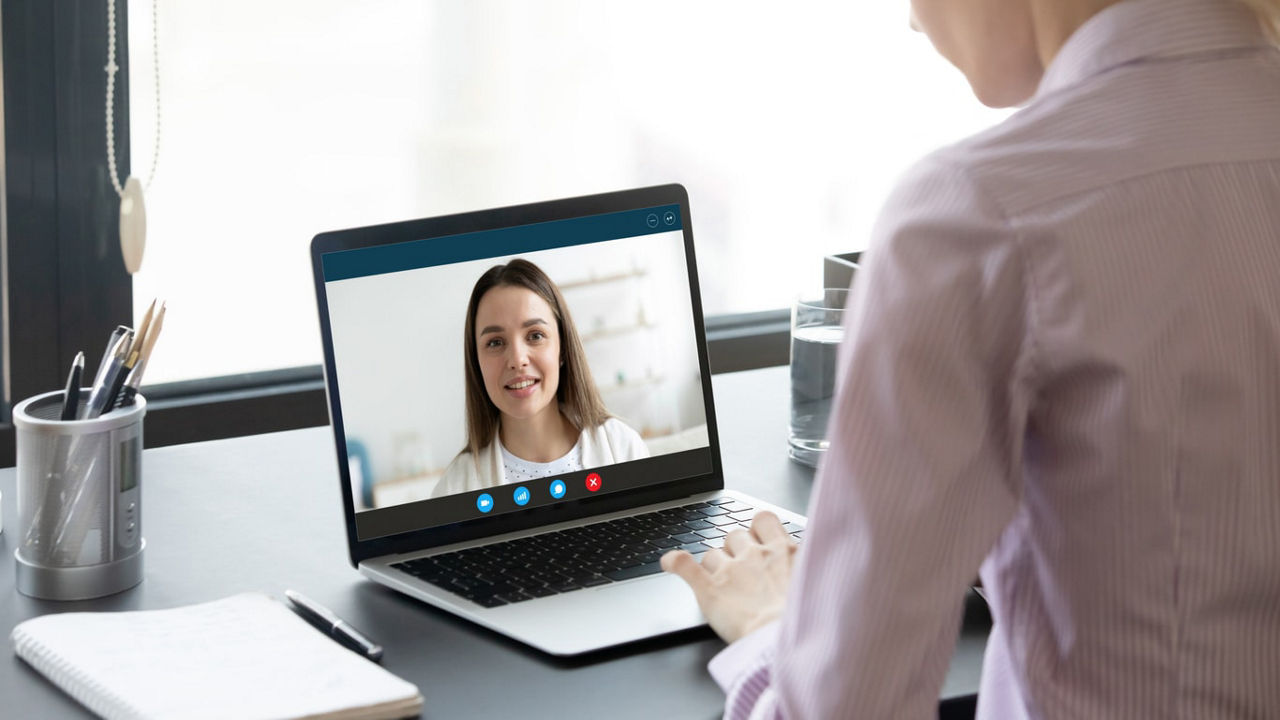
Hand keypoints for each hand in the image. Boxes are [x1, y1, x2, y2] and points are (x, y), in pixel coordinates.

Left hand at [660, 510, 797, 643]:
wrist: (785, 641)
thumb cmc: (804, 620)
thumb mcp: (817, 586)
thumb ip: (807, 570)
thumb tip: (808, 569)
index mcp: (784, 551)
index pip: (764, 520)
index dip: (757, 528)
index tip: (758, 539)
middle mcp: (755, 555)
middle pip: (735, 536)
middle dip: (735, 549)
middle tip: (742, 572)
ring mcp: (730, 570)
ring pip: (712, 553)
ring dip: (713, 565)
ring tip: (721, 584)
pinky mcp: (710, 589)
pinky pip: (684, 565)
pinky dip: (674, 562)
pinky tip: (669, 562)